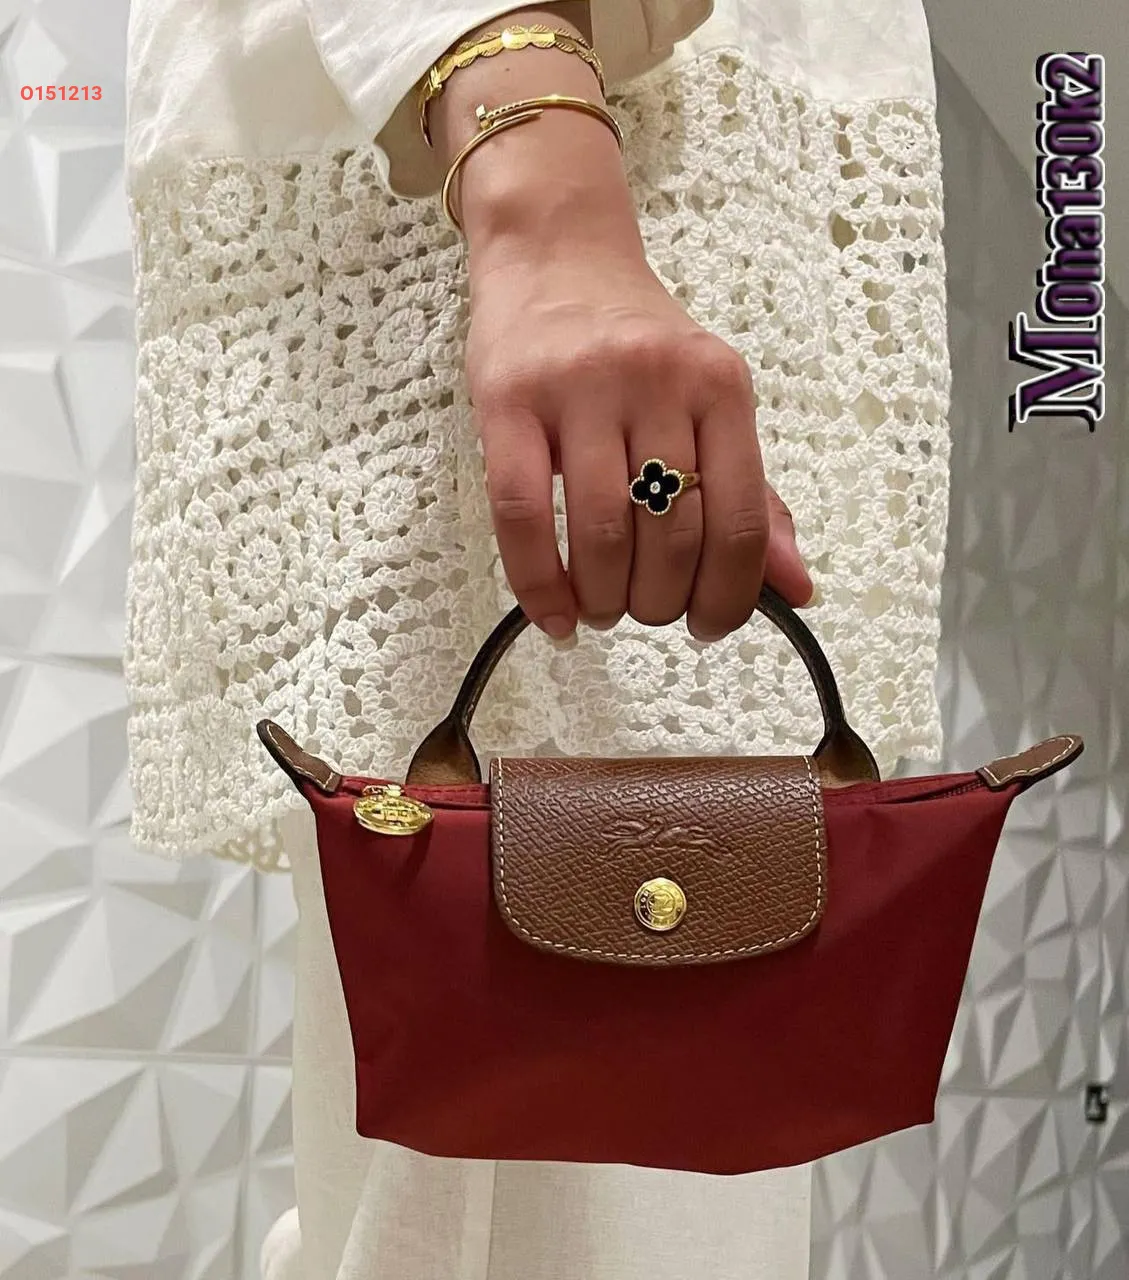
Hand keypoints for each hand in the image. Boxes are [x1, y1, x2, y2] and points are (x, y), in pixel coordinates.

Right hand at [466, 248, 813, 640]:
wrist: (554, 253)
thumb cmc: (635, 342)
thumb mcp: (709, 403)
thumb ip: (752, 497)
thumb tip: (798, 591)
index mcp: (719, 384)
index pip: (738, 521)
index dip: (730, 597)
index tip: (709, 627)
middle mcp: (656, 380)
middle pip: (671, 536)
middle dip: (661, 604)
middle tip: (646, 613)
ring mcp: (578, 387)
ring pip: (601, 533)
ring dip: (604, 599)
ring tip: (602, 610)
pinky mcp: (507, 399)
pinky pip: (523, 515)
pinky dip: (539, 584)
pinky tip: (553, 616)